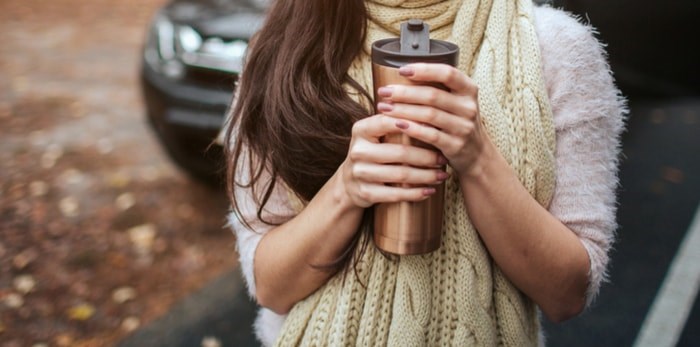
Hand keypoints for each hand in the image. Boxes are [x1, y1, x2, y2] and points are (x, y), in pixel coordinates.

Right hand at [341, 114, 449, 207]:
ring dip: (426, 176)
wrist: (349, 183)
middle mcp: (357, 151)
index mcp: (360, 130)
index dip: (413, 124)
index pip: (388, 121)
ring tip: (442, 175)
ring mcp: (360, 173)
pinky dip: (416, 193)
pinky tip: (430, 191)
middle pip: (400, 152)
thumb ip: (395, 121)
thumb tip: (431, 109)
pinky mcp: (365, 193)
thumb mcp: (376, 134)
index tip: (436, 128)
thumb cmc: (373, 152)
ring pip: (401, 175)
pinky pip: (396, 194)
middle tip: (443, 158)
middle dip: (427, 157)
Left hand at [375, 63, 488, 178]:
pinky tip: (396, 124)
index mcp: (468, 90)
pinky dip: (412, 129)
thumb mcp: (456, 101)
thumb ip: (438, 89)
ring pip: (429, 115)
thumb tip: (402, 74)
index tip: (402, 69)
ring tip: (384, 107)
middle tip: (384, 91)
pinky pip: (431, 135)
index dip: (424, 70)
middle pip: (433, 95)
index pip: (447, 73)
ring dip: (403, 110)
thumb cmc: (457, 121)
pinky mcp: (455, 145)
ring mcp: (463, 127)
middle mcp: (468, 107)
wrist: (476, 154)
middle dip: (404, 92)